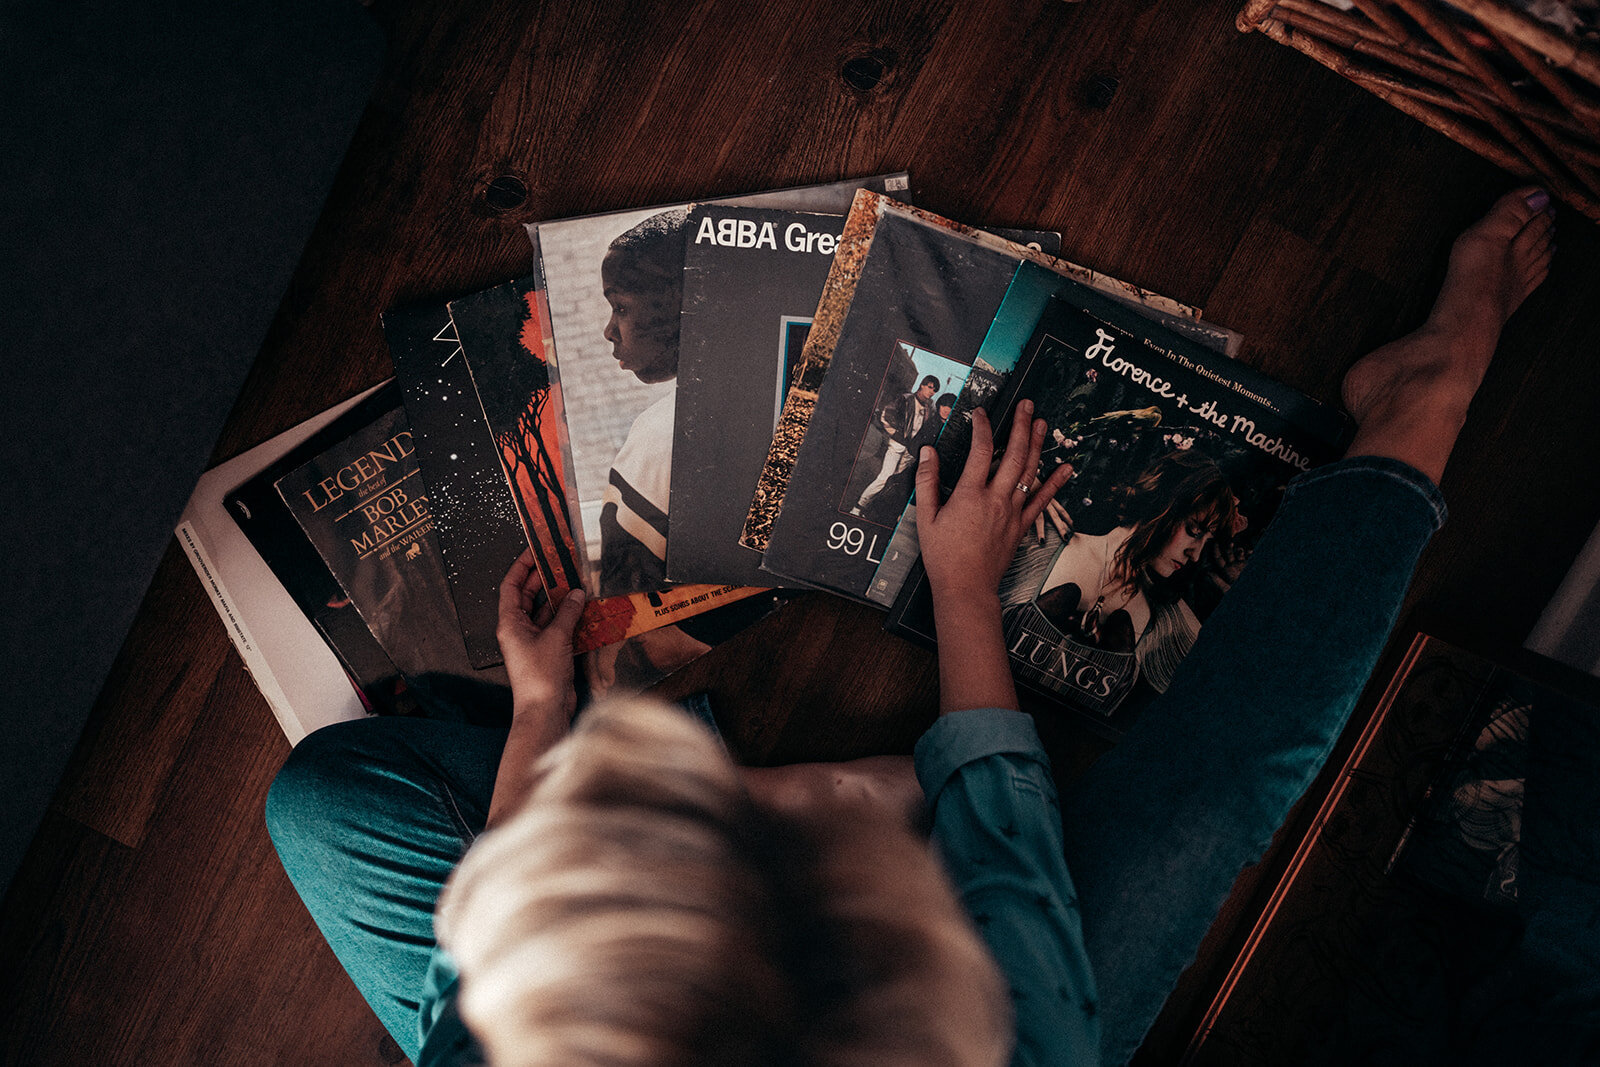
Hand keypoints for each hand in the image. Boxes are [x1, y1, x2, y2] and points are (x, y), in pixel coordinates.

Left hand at [497, 549, 583, 722]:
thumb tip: (576, 593)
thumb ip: (567, 612)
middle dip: (543, 579)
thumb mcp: (556, 637)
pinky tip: (582, 608)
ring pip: (544, 610)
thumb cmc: (540, 677)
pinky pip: (557, 626)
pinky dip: (568, 616)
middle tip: (560, 563)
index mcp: (510, 622)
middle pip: (527, 595)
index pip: (511, 585)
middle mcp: (518, 629)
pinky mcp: (548, 651)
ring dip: (558, 598)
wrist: (545, 710)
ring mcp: (533, 640)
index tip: (535, 551)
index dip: (521, 566)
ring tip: (575, 581)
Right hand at [915, 400, 1075, 600]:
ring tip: (1041, 423)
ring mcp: (1012, 512)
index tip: (980, 413)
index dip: (981, 427)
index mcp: (970, 495)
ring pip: (1030, 472)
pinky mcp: (1021, 526)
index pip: (980, 451)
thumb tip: (928, 452)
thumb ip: (926, 481)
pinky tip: (1066, 468)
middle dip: (1021, 426)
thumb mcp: (926, 517)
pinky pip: (1043, 501)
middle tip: (1026, 405)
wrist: (966, 587)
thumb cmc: (944, 556)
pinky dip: (1056, 483)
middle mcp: (996, 499)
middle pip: (1013, 454)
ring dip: (1037, 445)